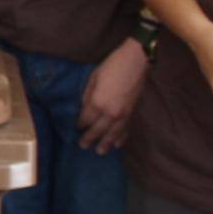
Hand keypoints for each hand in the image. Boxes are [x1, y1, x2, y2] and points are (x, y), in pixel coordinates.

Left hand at [77, 37, 149, 152]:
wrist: (136, 61)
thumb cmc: (112, 66)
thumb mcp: (93, 78)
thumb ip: (88, 95)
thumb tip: (84, 108)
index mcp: (98, 103)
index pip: (86, 119)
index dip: (80, 124)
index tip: (76, 128)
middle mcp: (110, 113)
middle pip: (98, 130)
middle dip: (89, 138)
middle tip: (82, 146)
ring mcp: (123, 114)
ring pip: (113, 134)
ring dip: (106, 143)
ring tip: (100, 152)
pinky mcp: (132, 112)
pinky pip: (126, 129)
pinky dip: (122, 138)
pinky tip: (118, 144)